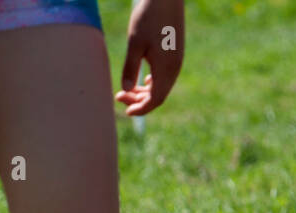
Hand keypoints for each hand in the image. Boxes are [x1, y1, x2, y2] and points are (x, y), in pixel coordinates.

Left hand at [115, 0, 184, 115]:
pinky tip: (142, 80)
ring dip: (144, 92)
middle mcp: (175, 67)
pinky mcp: (175, 53)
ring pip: (161, 86)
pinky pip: (164, 76)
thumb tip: (126, 90)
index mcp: (167, 68)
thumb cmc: (148, 18)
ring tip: (125, 91)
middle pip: (158, 95)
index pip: (155, 99)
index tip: (125, 111)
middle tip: (118, 97)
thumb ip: (130, 68)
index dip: (141, 109)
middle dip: (139, 101)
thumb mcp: (135, 44)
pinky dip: (152, 83)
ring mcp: (177, 60)